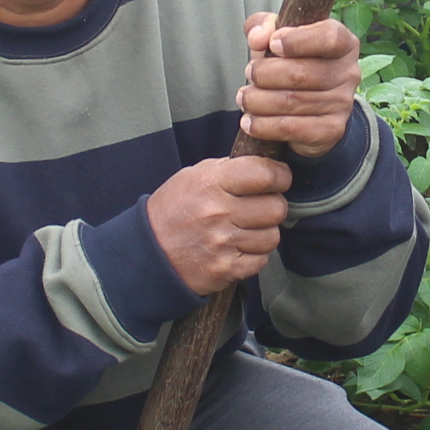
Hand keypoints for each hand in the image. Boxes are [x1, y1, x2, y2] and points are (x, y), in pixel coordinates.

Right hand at [147, 154, 293, 294]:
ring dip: (264, 233)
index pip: (264, 174)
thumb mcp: (194, 176)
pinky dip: (255, 256)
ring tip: (247, 229)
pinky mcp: (225, 268)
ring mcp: (222, 243)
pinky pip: (261, 260)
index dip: (280, 175)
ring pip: (272, 236)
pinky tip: (239, 248)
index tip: (279, 179)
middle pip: (276, 208)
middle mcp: (218, 212)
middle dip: (274, 206)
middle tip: (262, 207)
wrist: (149, 252)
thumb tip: (265, 161)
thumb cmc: (175, 209)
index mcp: (211, 182)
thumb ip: (229, 168)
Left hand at [235, 13, 359, 160]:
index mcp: (343, 42)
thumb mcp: (278, 36)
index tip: (272, 43)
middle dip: (264, 74)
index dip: (298, 40)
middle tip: (248, 73)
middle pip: (301, 73)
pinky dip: (264, 126)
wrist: (312, 108)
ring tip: (244, 98)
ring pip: (292, 102)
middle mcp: (348, 72)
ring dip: (258, 101)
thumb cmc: (293, 62)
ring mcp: (342, 103)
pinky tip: (249, 122)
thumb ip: (264, 25)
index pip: (329, 37)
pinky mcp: (332, 130)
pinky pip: (292, 128)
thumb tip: (257, 37)